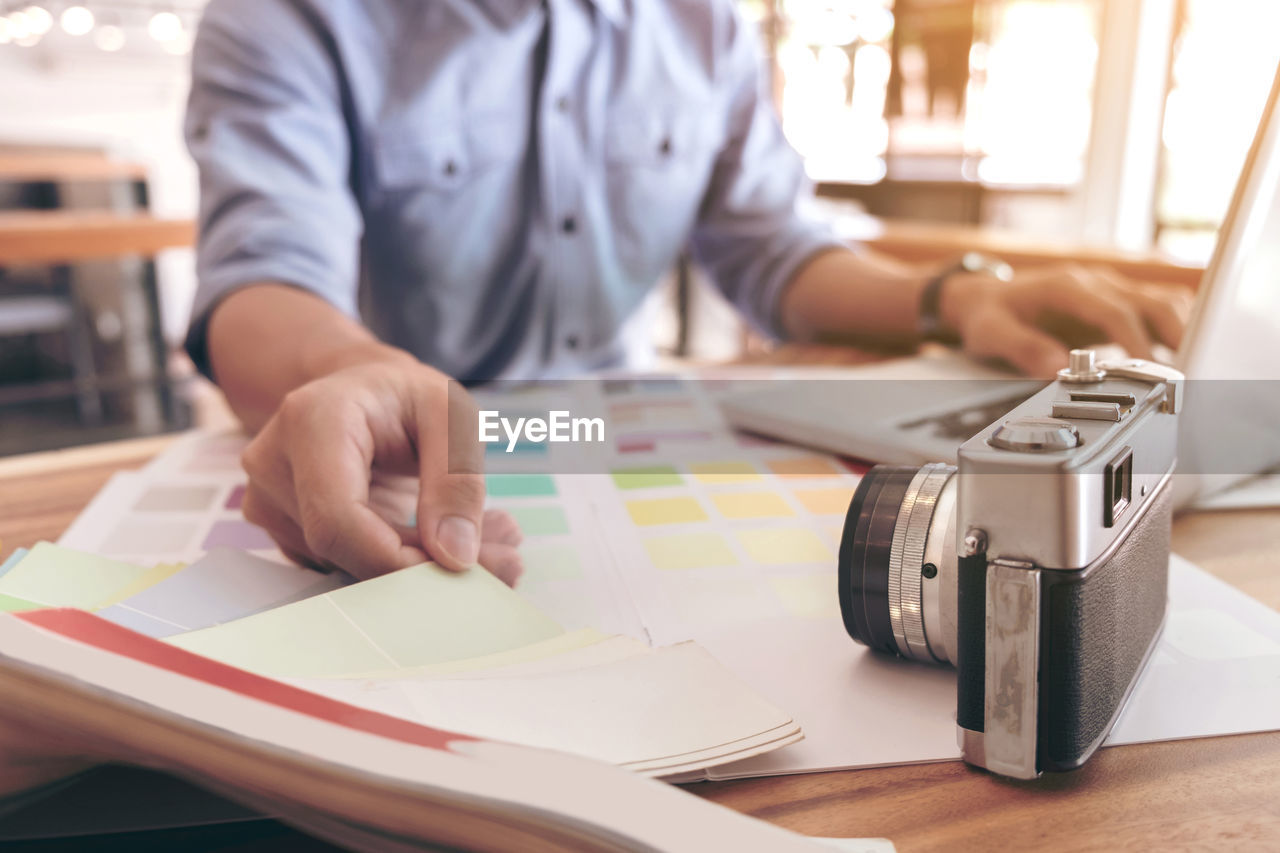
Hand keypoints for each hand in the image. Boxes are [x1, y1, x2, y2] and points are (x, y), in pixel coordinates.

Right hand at [238, 356, 523, 582]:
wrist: (359, 391)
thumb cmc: (404, 395)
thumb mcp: (450, 415)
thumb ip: (456, 482)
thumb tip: (455, 557)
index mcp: (312, 421)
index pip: (338, 520)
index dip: (396, 559)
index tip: (461, 566)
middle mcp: (274, 463)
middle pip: (341, 550)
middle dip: (423, 568)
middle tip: (503, 560)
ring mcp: (268, 500)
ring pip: (344, 564)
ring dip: (417, 566)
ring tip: (485, 540)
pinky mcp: (280, 528)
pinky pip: (339, 565)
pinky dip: (395, 564)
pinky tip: (437, 542)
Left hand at [940, 265, 1192, 377]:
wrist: (981, 297)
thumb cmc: (987, 314)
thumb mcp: (990, 332)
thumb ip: (1022, 348)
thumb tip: (1055, 369)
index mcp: (1066, 287)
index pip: (1115, 311)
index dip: (1136, 341)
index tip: (1149, 370)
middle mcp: (1093, 283)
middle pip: (1152, 302)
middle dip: (1174, 335)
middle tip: (1186, 372)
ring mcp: (1107, 290)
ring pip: (1161, 302)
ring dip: (1179, 331)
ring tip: (1190, 367)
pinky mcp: (1113, 303)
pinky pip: (1154, 309)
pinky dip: (1172, 330)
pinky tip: (1176, 356)